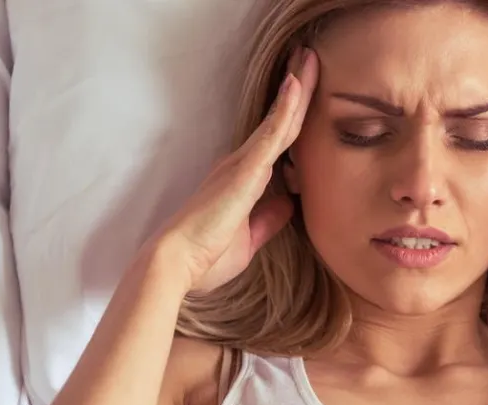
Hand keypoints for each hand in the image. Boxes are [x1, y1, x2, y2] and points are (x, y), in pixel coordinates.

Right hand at [156, 47, 318, 294]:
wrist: (177, 263)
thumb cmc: (206, 257)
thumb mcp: (249, 239)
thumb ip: (269, 220)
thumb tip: (289, 204)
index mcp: (241, 181)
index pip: (276, 143)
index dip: (292, 117)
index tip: (307, 93)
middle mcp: (240, 165)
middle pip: (279, 123)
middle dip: (298, 92)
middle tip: (310, 59)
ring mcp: (242, 165)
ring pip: (279, 120)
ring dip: (297, 89)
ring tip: (309, 58)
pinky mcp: (244, 170)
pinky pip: (271, 133)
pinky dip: (286, 108)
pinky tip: (297, 84)